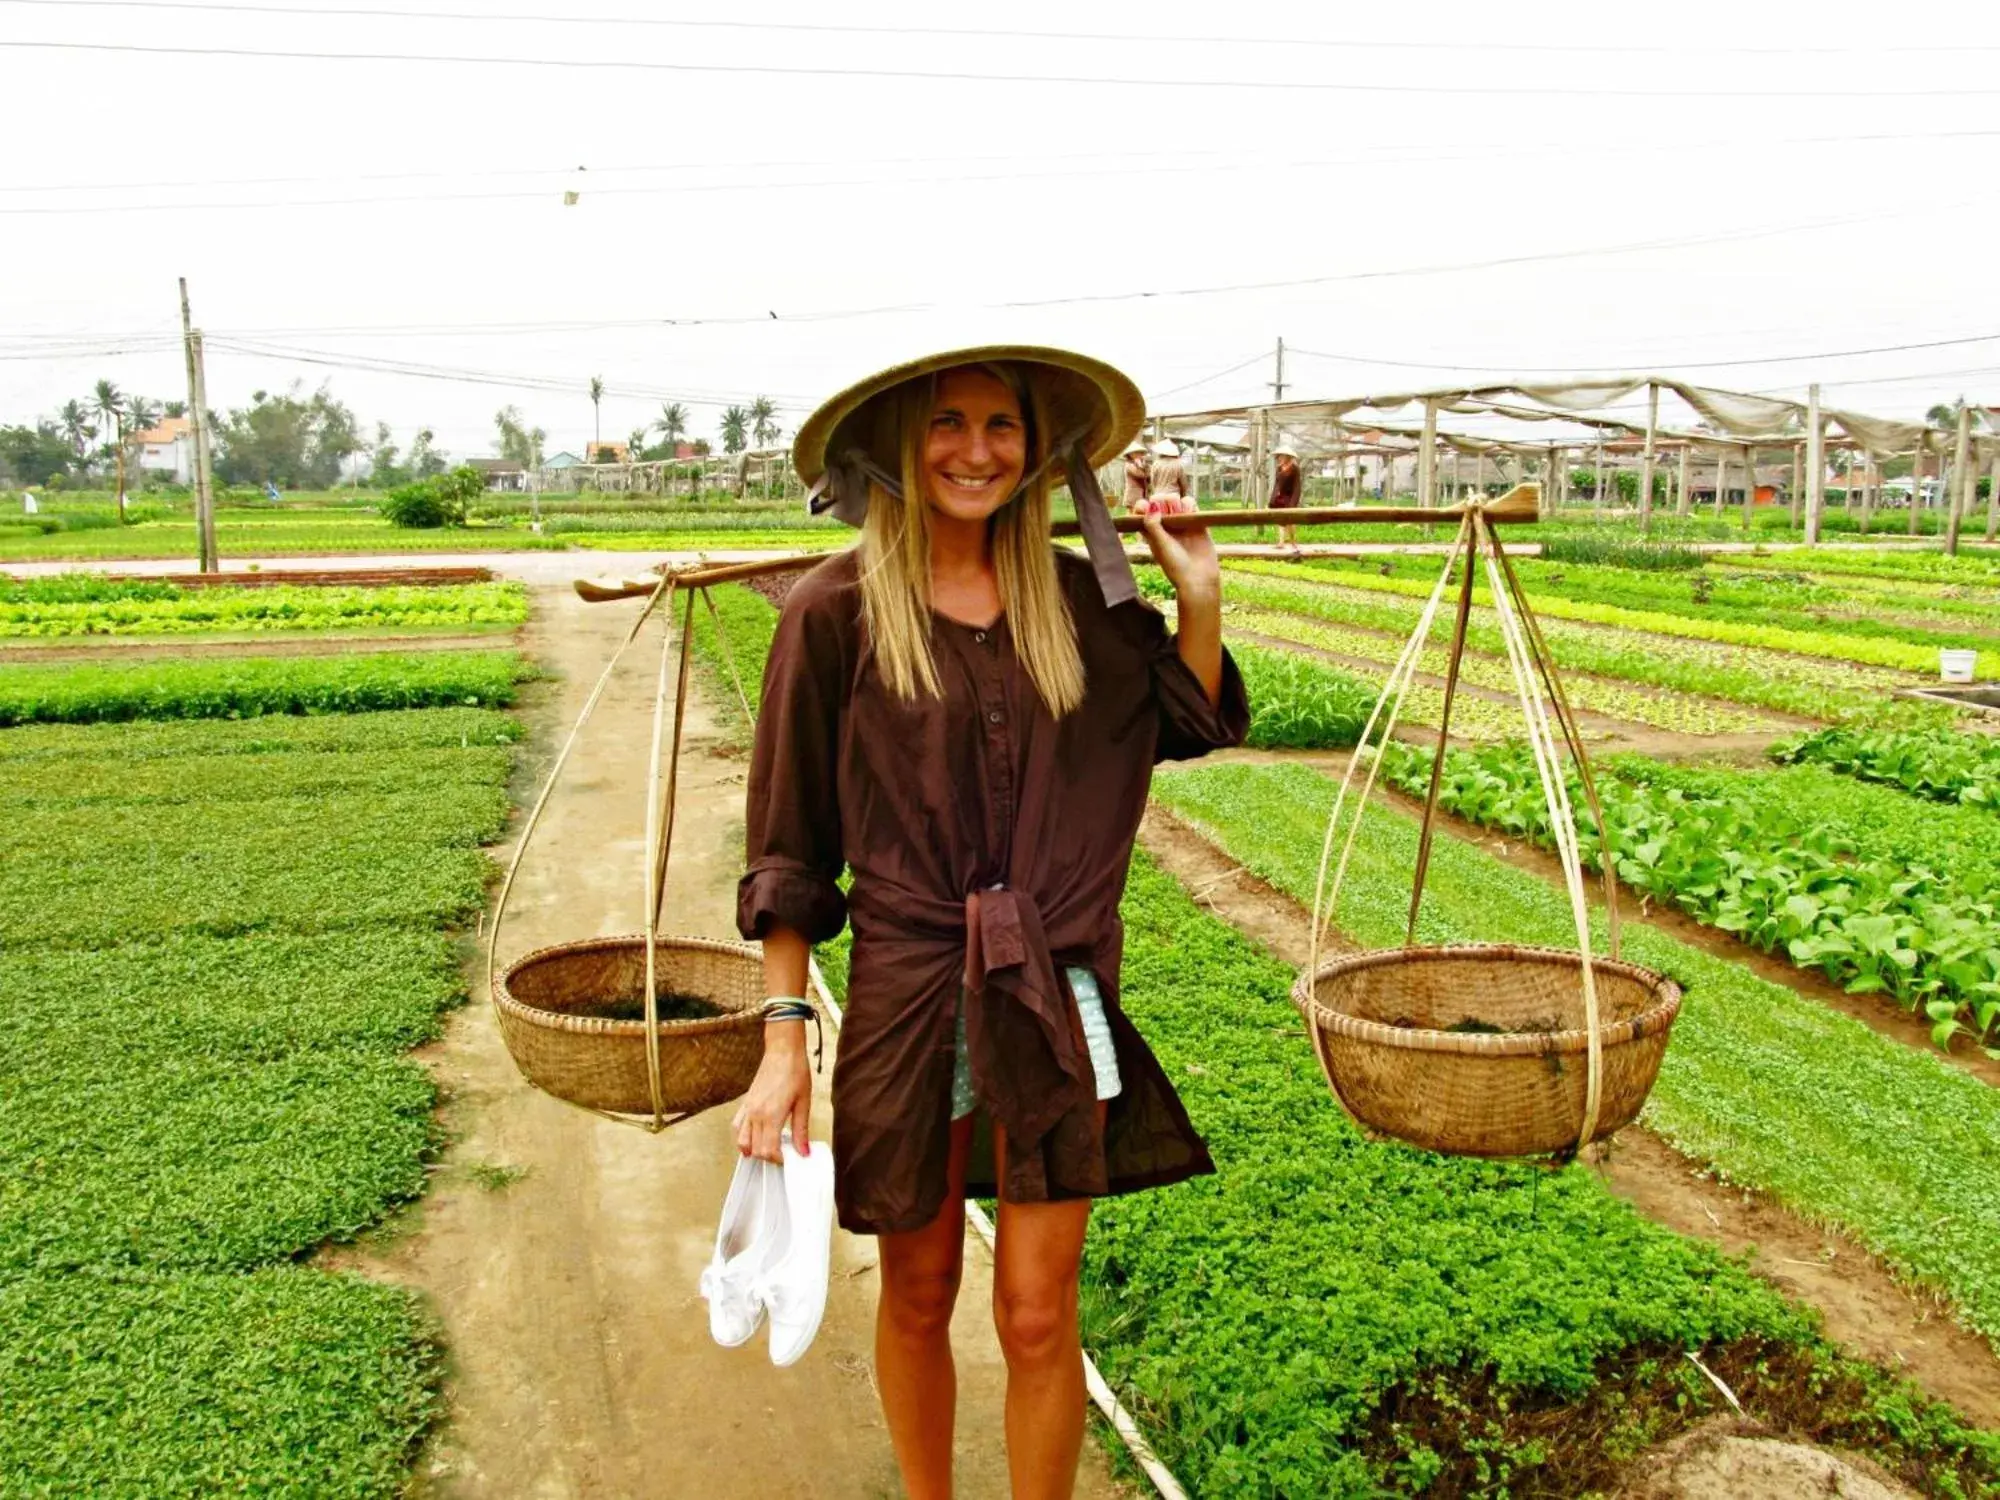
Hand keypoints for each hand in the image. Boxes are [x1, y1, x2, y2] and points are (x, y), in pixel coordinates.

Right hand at [733, 1023, 811, 1161]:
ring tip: (769, 1147)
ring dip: (754, 1149)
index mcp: (771, 1115)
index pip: (768, 1150)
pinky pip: (737, 1127)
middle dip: (768, 1157)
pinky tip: (754, 1136)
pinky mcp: (746, 1103)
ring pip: (742, 1141)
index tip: (788, 1158)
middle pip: (755, 1149)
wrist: (783, 1051)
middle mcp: (756, 1114)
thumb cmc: (794, 1071)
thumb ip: (802, 1130)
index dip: (778, 1159)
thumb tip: (804, 1151)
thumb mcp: (803, 1103)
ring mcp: (748, 1109)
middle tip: (782, 1153)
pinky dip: (743, 1137)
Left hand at [1139, 498, 1219, 603]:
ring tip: (1177, 510)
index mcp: (1151, 533)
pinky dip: (1189, 503)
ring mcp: (1181, 524)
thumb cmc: (1176, 566)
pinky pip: (1191, 505)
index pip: (1143, 513)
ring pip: (1175, 501)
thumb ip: (1153, 525)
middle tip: (1165, 509)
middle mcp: (1165, 527)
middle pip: (1160, 503)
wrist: (1199, 579)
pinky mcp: (1196, 523)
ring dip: (1174, 500)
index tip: (1143, 506)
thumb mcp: (1160, 546)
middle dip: (1160, 500)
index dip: (1142, 506)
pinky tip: (1188, 511)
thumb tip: (1150, 505)